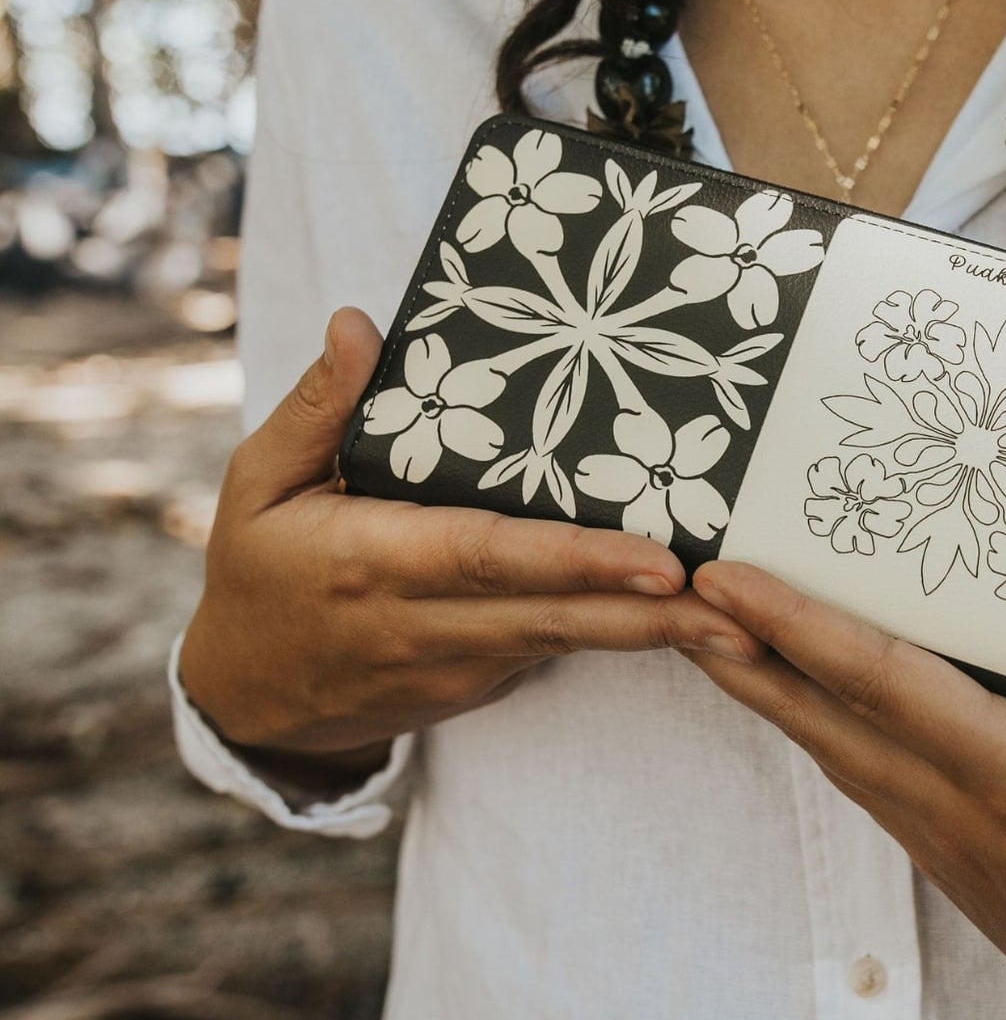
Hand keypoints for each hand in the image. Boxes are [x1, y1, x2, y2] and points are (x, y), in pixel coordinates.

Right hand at [179, 308, 762, 780]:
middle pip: (557, 616)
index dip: (581, 560)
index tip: (662, 560)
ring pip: (569, 642)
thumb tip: (359, 323)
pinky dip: (615, 636)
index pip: (494, 557)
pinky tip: (684, 625)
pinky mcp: (477, 684)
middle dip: (653, 615)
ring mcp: (458, 665)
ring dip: (656, 636)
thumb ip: (318, 407)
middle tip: (742, 609)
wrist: (247, 696)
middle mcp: (426, 623)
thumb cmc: (259, 571)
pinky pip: (553, 650)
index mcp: (375, 561)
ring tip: (744, 628)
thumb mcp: (258, 483)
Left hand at [681, 520, 1005, 1019]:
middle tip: (677, 588)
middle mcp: (959, 812)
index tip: (730, 581)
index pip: (889, 688)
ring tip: (706, 628)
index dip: (802, 629)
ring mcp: (939, 843)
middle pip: (827, 720)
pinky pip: (856, 779)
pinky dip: (807, 727)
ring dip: (761, 689)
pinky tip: (784, 693)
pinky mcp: (939, 858)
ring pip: (830, 752)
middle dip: (744, 652)